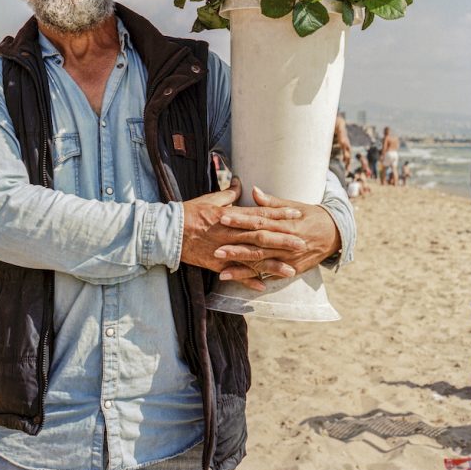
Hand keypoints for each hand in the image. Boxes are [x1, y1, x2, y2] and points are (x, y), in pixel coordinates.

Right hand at [181, 178, 307, 291]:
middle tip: (302, 243)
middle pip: (261, 236)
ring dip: (272, 264)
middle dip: (283, 240)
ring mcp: (223, 249)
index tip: (296, 214)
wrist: (167, 232)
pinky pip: (235, 272)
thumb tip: (239, 184)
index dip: (278, 214)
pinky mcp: (215, 262)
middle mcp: (230, 232)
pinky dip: (249, 279)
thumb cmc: (188, 212)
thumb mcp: (209, 200)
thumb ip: (227, 194)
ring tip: (291, 270)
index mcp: (230, 215)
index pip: (259, 214)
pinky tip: (263, 285)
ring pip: (252, 257)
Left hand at [214, 186, 340, 286]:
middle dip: (237, 247)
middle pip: (259, 244)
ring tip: (222, 269)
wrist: (335, 234)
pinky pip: (269, 274)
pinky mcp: (291, 269)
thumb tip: (254, 190)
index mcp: (286, 224)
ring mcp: (290, 258)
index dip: (241, 219)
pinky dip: (254, 278)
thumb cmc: (311, 216)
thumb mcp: (294, 206)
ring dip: (242, 267)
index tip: (223, 217)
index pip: (260, 220)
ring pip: (263, 262)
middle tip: (216, 248)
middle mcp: (287, 242)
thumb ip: (272, 202)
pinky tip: (239, 279)